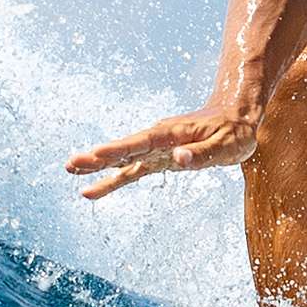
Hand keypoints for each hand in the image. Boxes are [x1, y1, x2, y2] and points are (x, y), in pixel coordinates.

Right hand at [66, 104, 260, 199]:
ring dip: (98, 168)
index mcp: (171, 134)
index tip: (96, 154)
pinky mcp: (159, 159)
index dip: (118, 150)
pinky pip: (132, 170)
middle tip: (71, 164)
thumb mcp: (225, 145)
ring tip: (72, 173)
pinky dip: (114, 179)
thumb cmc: (233, 131)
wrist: (235, 117)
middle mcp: (158, 140)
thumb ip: (201, 153)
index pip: (140, 143)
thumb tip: (177, 159)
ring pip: (123, 161)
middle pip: (124, 150)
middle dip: (98, 158)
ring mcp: (156, 149)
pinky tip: (94, 189)